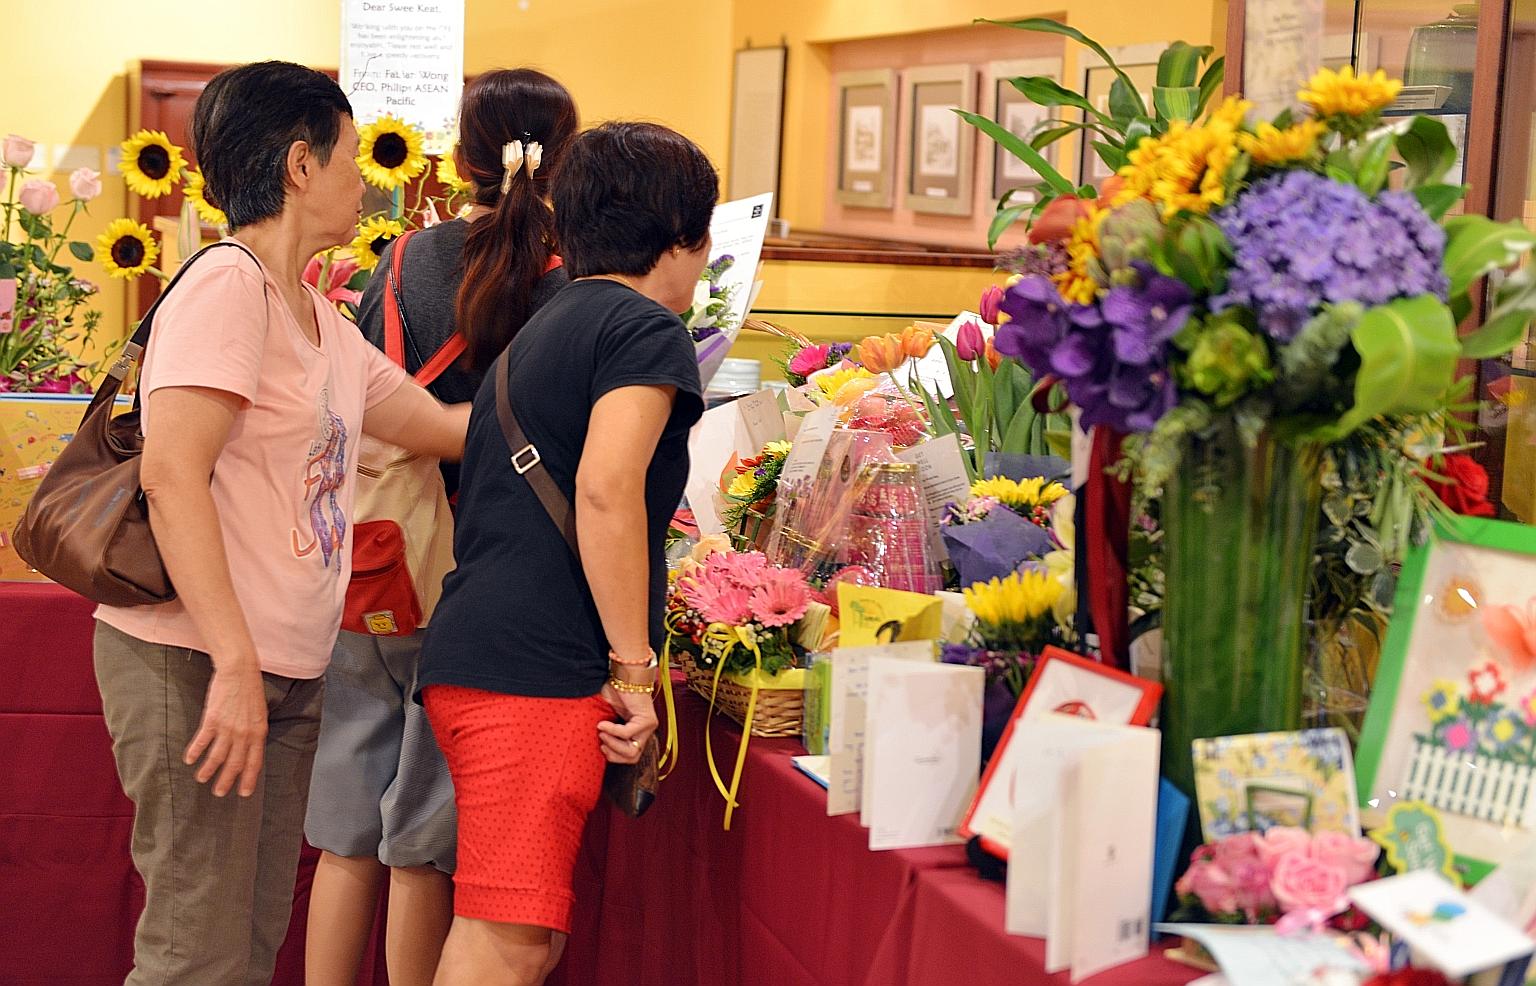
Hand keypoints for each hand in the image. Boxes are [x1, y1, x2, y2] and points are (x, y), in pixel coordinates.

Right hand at [183, 661, 267, 796]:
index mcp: (259, 732)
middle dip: (226, 781)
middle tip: (219, 793)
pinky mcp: (213, 720)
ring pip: (217, 756)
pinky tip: (190, 760)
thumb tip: (248, 747)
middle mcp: (244, 733)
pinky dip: (195, 752)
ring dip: (209, 770)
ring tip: (202, 779)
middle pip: (234, 763)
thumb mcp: (259, 714)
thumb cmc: (250, 690)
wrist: (240, 670)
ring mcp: (228, 727)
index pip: (254, 762)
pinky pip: (203, 741)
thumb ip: (254, 732)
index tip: (244, 793)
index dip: (248, 779)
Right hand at [597, 683, 657, 764]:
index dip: (614, 757)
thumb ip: (605, 733)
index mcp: (637, 734)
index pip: (630, 757)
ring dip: (613, 744)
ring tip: (601, 732)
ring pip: (632, 751)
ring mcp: (649, 728)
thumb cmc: (614, 693)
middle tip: (601, 742)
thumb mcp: (606, 717)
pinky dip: (612, 730)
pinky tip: (603, 724)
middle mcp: (646, 733)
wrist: (623, 675)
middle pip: (632, 758)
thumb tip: (591, 748)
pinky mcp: (648, 720)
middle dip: (613, 754)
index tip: (601, 747)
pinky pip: (627, 734)